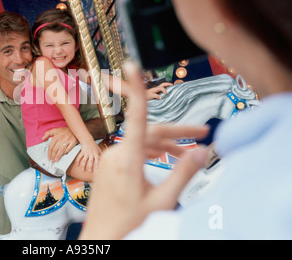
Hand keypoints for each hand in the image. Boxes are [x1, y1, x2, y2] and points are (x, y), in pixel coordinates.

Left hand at [42, 127, 77, 161]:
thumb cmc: (64, 130)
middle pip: (55, 149)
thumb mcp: (55, 130)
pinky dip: (66, 152)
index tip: (48, 157)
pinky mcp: (73, 141)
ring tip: (56, 160)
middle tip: (52, 161)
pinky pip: (68, 149)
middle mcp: (61, 138)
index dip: (49, 153)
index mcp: (56, 136)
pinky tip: (63, 155)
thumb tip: (42, 138)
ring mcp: (68, 140)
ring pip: (61, 150)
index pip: (51, 146)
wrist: (75, 128)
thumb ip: (48, 133)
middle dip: (53, 156)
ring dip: (58, 156)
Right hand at [76, 139, 101, 171]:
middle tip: (90, 171)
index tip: (96, 168)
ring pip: (84, 160)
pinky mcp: (82, 152)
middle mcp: (91, 154)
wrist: (88, 140)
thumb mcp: (99, 150)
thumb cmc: (94, 146)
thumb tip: (106, 160)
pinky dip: (78, 160)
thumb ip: (102, 155)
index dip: (97, 163)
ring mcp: (86, 153)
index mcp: (96, 153)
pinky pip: (80, 157)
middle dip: (90, 166)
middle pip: (90, 160)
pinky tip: (77, 164)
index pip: (97, 159)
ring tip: (83, 169)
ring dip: (83, 165)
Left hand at [79, 62, 208, 239]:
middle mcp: (116, 154)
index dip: (137, 89)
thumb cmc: (128, 224)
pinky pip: (132, 151)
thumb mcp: (162, 201)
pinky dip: (150, 152)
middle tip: (203, 132)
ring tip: (189, 151)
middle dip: (177, 132)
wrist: (102, 239)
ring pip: (141, 142)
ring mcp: (111, 160)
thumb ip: (182, 174)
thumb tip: (201, 152)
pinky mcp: (109, 167)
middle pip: (149, 132)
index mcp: (128, 159)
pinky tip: (165, 158)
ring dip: (165, 144)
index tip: (133, 66)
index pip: (137, 116)